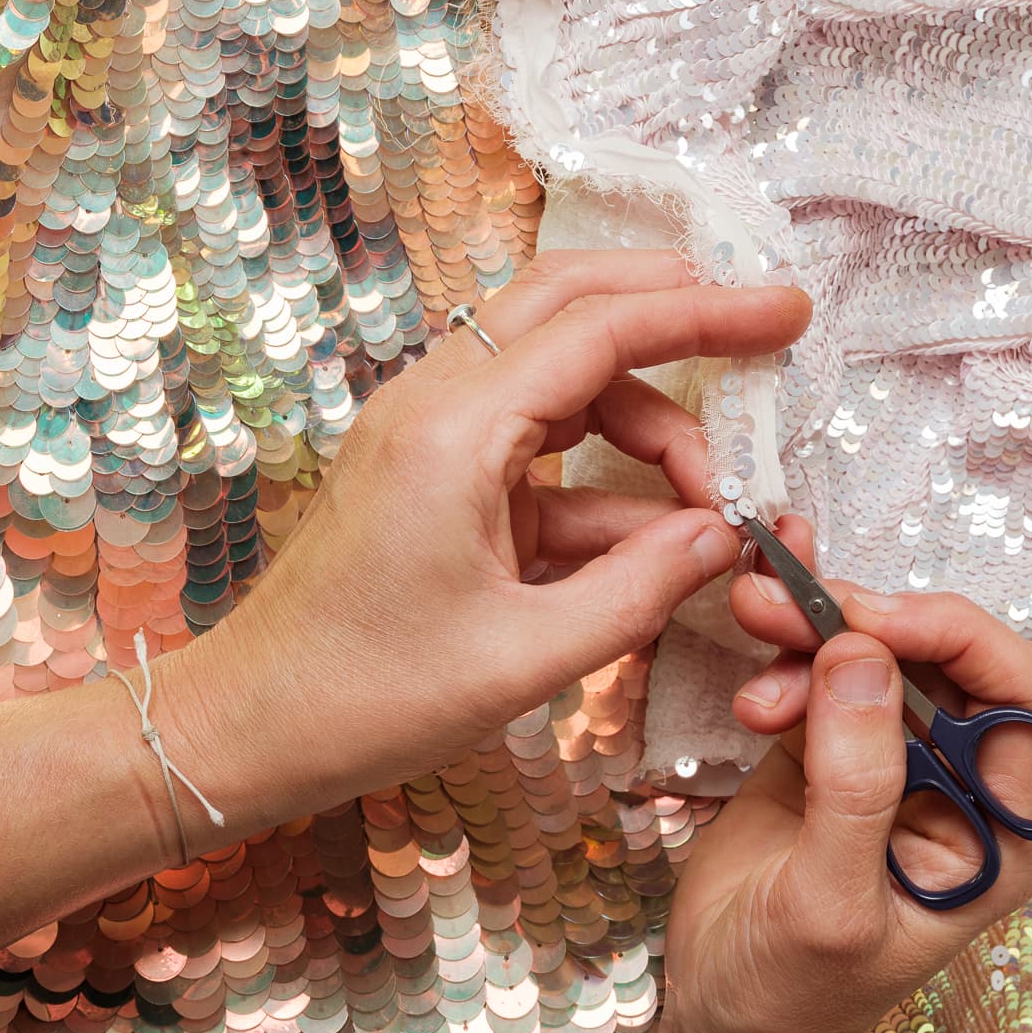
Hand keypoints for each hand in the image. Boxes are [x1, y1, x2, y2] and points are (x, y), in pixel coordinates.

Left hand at [170, 253, 809, 826]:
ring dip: (649, 420)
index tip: (785, 310)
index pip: (599, 328)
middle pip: (570, 303)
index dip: (705, 313)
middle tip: (767, 327)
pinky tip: (661, 537)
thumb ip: (640, 588)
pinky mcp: (433, 473)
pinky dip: (607, 475)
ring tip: (716, 506)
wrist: (246, 729)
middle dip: (676, 308)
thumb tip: (726, 535)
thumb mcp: (526, 658)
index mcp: (452, 430)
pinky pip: (540, 442)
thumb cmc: (365, 700)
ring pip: (563, 374)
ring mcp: (430, 433)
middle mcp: (435, 405)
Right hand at [652, 517, 1031, 1032]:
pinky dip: (791, 651)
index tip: (862, 619)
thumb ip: (856, 783)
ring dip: (816, 627)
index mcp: (1002, 829)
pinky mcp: (836, 750)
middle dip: (867, 617)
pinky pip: (829, 669)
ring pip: (882, 651)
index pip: (1018, 691)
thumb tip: (864, 653)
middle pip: (947, 654)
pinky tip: (752, 678)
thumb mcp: (828, 903)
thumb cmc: (791, 997)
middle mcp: (966, 784)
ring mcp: (899, 762)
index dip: (953, 635)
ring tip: (750, 622)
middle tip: (776, 602)